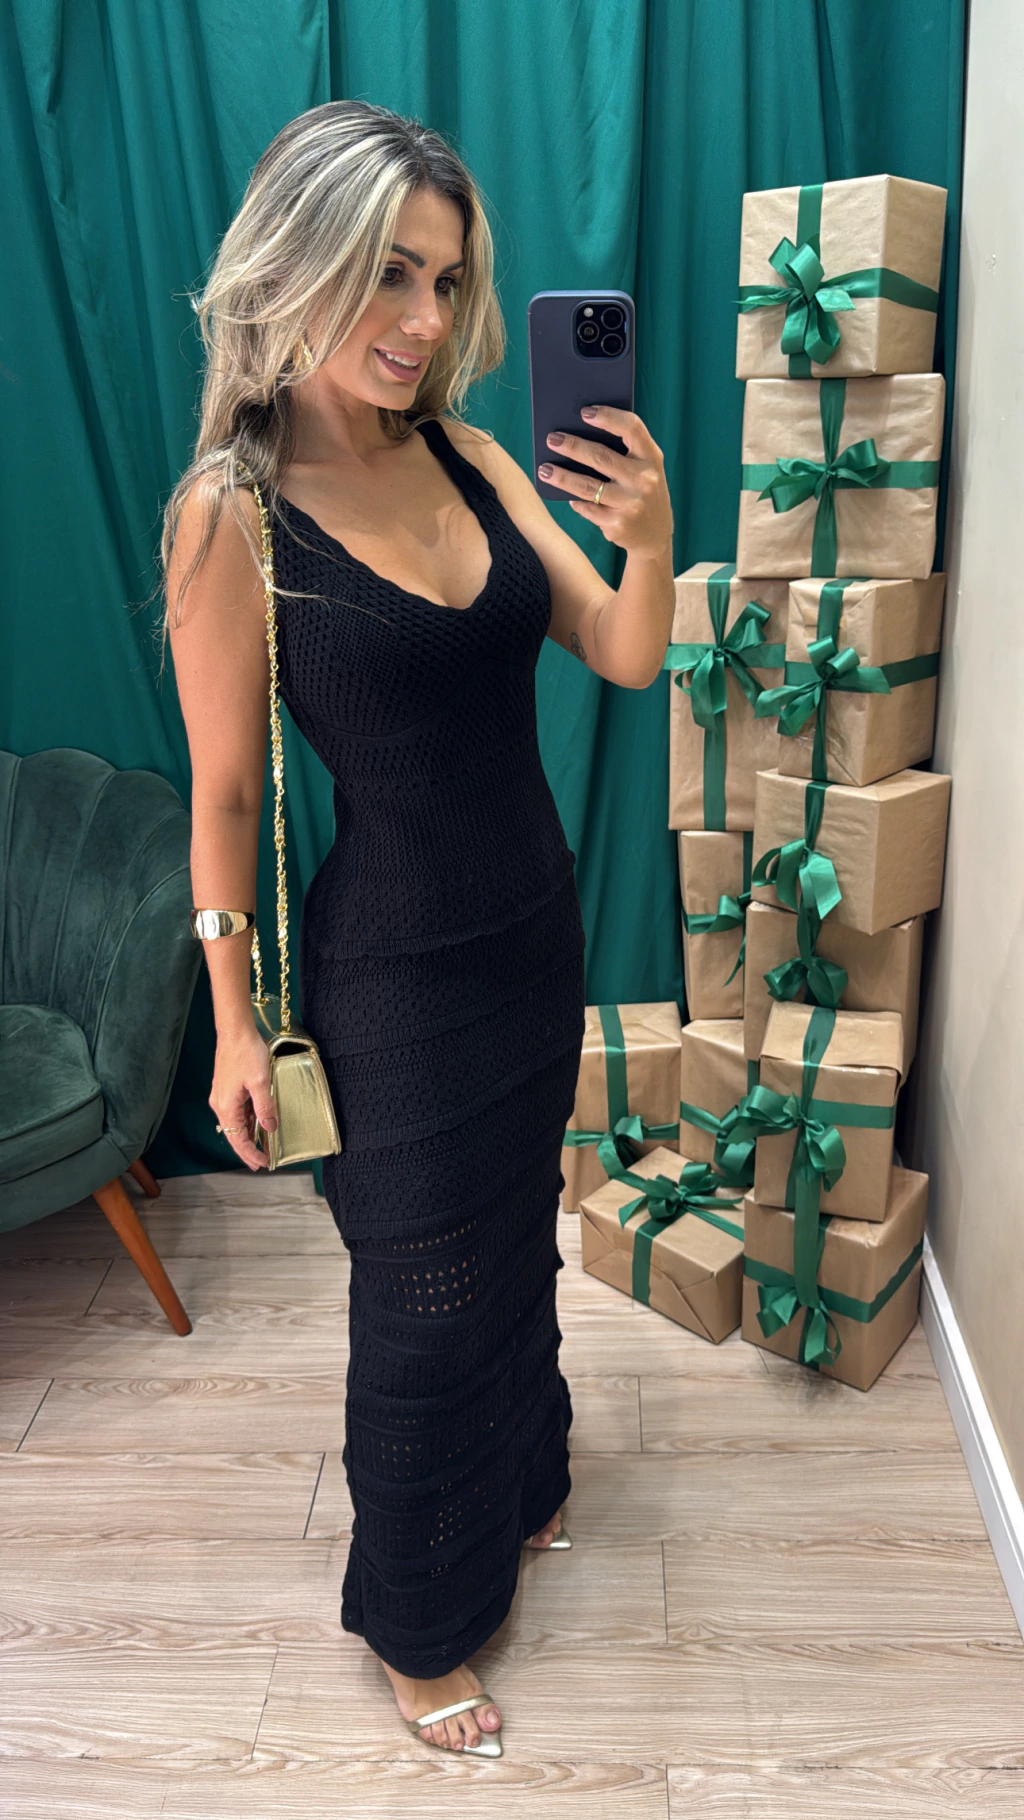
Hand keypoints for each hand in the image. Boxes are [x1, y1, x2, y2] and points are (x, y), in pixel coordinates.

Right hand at [209, 1024, 276, 1170]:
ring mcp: (223, 1096)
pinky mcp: (227, 1089)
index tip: (263, 1163)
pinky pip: (238, 1111)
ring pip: (236, 1123)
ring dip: (248, 1136)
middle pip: (233, 1134)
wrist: (235, 1031)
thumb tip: (269, 1128)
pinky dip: (248, 1121)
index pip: (237, 1139)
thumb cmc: (246, 1053)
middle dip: (247, 1150)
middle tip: (260, 1163)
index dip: (250, 1153)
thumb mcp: (261, 1082)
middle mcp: (220, 1104)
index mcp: (226, 1106)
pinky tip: (258, 1123)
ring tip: (262, 1147)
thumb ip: (265, 1107)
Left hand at [537, 405, 672, 555]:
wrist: (655, 536)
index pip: (632, 428)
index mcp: (652, 457)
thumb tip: (579, 434)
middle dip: (572, 446)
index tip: (584, 412)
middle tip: (552, 439)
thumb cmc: (642, 491)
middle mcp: (644, 479)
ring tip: (544, 469)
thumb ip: (624, 451)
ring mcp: (630, 504)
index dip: (608, 417)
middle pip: (601, 457)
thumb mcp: (644, 468)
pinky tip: (566, 495)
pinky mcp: (617, 525)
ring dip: (562, 477)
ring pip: (587, 486)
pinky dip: (575, 501)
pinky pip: (587, 508)